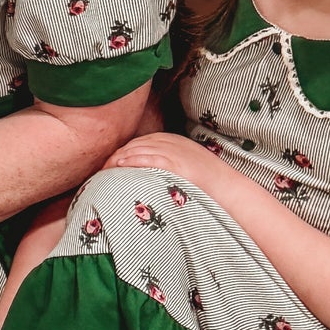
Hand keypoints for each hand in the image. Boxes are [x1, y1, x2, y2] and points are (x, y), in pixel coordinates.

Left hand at [101, 132, 219, 189]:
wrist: (228, 189)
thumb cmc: (205, 182)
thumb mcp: (183, 164)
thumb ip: (163, 163)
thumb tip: (141, 174)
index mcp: (171, 140)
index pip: (137, 142)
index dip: (120, 153)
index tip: (108, 166)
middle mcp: (170, 141)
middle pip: (133, 145)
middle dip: (115, 156)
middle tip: (100, 170)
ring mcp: (174, 151)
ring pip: (137, 149)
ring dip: (118, 159)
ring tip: (104, 171)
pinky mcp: (177, 162)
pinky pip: (148, 158)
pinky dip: (132, 160)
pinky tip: (119, 166)